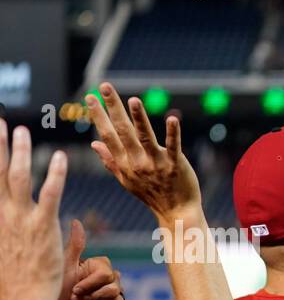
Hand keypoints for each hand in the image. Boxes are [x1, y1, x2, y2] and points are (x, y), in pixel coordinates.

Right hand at [0, 119, 67, 294]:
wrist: (23, 298)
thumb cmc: (18, 279)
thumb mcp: (10, 250)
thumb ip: (13, 231)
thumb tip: (16, 220)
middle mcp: (4, 214)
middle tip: (1, 123)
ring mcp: (22, 219)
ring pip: (18, 177)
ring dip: (20, 151)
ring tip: (23, 131)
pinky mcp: (44, 226)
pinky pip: (50, 194)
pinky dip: (55, 174)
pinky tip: (60, 157)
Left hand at [57, 219, 123, 299]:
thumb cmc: (54, 290)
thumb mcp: (64, 266)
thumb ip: (75, 245)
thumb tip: (76, 221)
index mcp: (99, 267)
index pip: (107, 272)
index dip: (90, 283)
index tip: (74, 288)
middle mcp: (110, 280)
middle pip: (113, 287)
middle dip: (90, 295)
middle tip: (75, 297)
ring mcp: (115, 296)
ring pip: (115, 299)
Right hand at [85, 83, 199, 220]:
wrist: (176, 213)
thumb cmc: (151, 194)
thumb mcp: (126, 180)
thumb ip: (110, 160)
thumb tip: (94, 143)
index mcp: (124, 163)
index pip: (108, 135)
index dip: (99, 116)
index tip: (90, 97)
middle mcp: (137, 162)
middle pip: (123, 131)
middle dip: (113, 108)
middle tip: (105, 86)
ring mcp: (156, 163)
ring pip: (145, 137)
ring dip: (139, 118)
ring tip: (133, 100)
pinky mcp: (175, 165)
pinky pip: (174, 147)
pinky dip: (173, 133)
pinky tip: (172, 118)